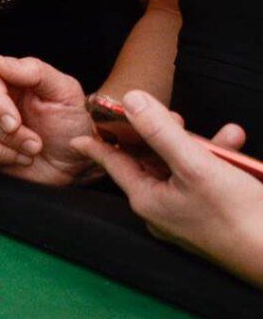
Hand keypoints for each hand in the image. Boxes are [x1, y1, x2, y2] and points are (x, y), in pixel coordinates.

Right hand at [0, 56, 95, 184]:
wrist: (76, 162)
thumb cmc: (73, 125)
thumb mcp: (66, 94)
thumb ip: (36, 72)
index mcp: (8, 79)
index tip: (15, 124)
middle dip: (8, 135)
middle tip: (36, 144)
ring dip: (2, 150)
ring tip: (29, 153)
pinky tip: (12, 160)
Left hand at [74, 91, 262, 283]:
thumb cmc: (239, 218)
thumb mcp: (196, 165)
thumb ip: (160, 131)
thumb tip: (131, 100)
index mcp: (147, 200)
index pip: (115, 164)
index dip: (99, 144)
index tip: (79, 137)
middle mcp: (162, 210)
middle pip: (153, 161)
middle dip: (169, 135)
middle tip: (179, 118)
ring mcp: (188, 216)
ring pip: (185, 169)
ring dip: (206, 148)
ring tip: (231, 136)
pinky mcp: (212, 218)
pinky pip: (208, 182)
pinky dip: (221, 165)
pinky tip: (239, 153)